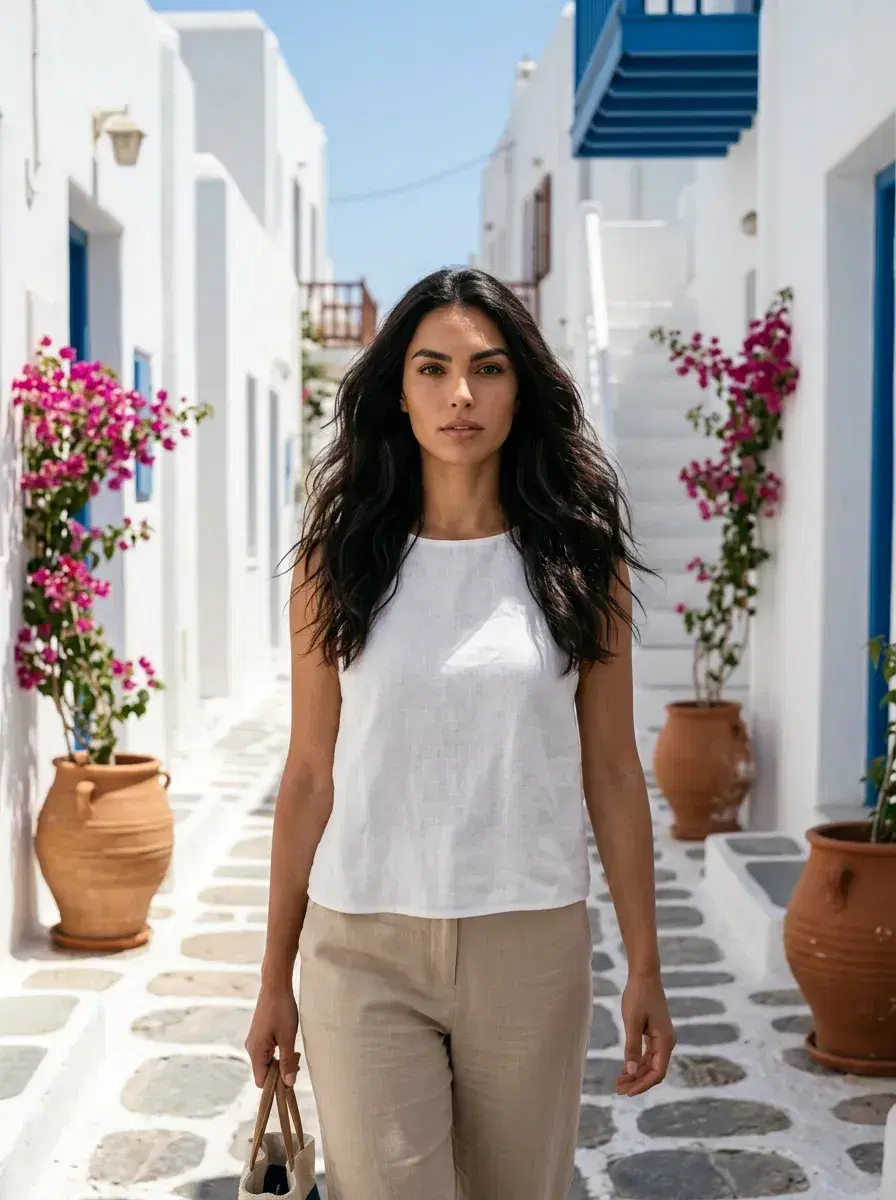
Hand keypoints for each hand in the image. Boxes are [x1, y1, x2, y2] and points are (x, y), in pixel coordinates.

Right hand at [245, 983, 299, 1087]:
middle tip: (296, 1059)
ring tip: (294, 1050)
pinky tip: (287, 1042)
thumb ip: (287, 1062)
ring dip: (280, 1060)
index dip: (276, 1084)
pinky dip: (277, 1052)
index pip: (261, 1081)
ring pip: (266, 1061)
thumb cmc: (281, 1010)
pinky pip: (266, 1051)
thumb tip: (288, 1084)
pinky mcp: (259, 1034)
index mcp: (256, 1052)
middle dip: (281, 1071)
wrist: (275, 986)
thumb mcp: (287, 1038)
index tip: (292, 1076)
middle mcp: (251, 1048)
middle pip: (264, 1072)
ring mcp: (254, 1041)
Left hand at [616, 972, 675, 1096]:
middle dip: (637, 1082)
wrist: (645, 975)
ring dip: (635, 1074)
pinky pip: (647, 1054)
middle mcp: (667, 1042)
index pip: (657, 1072)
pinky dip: (636, 1063)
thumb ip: (632, 1047)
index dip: (643, 1084)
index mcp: (665, 1041)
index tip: (628, 1092)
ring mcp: (662, 1039)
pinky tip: (624, 1070)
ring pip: (650, 1064)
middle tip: (619, 1090)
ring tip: (618, 1083)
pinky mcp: (655, 1034)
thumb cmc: (638, 996)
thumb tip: (631, 1072)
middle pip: (654, 1070)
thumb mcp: (632, 1022)